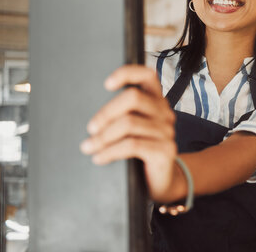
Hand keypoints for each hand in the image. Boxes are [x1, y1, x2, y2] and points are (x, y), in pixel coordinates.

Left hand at [80, 65, 176, 201]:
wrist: (161, 181)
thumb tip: (90, 117)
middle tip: (90, 128)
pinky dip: (110, 151)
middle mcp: (164, 112)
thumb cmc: (141, 153)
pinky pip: (132, 145)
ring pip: (129, 123)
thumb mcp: (133, 129)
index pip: (147, 75)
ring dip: (103, 137)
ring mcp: (167, 131)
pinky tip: (99, 158)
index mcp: (156, 101)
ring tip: (89, 147)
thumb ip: (122, 115)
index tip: (106, 84)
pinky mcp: (165, 150)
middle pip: (134, 98)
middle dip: (106, 113)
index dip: (127, 74)